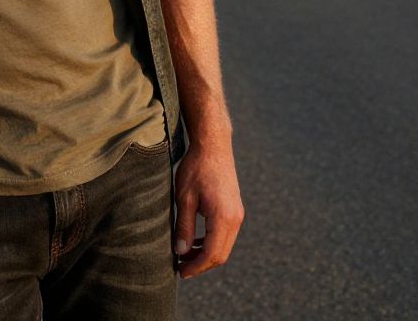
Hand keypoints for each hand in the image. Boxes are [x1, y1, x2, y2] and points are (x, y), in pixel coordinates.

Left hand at [173, 138, 243, 278]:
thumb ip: (184, 226)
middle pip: (221, 254)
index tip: (181, 272)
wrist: (213, 146)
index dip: (196, 267)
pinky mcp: (235, 209)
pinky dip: (212, 242)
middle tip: (180, 266)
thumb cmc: (196, 168)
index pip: (212, 254)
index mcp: (223, 218)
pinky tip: (196, 240)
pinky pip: (225, 234)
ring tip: (184, 254)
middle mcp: (235, 219)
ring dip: (206, 253)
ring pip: (224, 245)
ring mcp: (237, 214)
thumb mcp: (184, 198)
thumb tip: (181, 251)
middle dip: (201, 264)